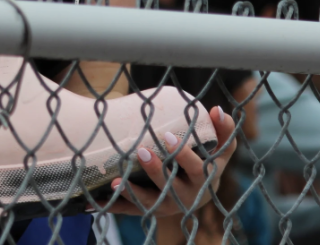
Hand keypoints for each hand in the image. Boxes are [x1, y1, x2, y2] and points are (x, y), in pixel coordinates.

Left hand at [95, 106, 238, 217]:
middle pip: (172, 187)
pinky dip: (114, 206)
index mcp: (205, 180)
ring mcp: (167, 207)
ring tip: (116, 182)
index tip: (166, 136)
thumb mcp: (219, 150)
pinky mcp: (150, 211)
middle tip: (141, 151)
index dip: (183, 155)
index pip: (197, 169)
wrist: (198, 194)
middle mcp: (186, 197)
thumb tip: (217, 109)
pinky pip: (131, 211)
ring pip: (150, 204)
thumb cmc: (207, 163)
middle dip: (156, 171)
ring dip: (133, 193)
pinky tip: (96, 200)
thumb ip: (223, 131)